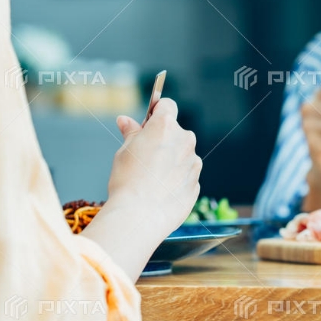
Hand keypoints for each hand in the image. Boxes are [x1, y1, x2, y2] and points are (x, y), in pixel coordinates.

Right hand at [81, 98, 201, 280]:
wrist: (141, 214)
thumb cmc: (128, 180)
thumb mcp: (124, 151)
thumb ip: (131, 133)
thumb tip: (126, 120)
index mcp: (165, 126)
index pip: (167, 105)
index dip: (157, 112)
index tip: (149, 122)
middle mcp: (185, 140)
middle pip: (175, 132)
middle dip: (163, 140)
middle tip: (144, 156)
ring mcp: (194, 162)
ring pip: (182, 155)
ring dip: (171, 161)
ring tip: (151, 178)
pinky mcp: (197, 182)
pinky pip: (186, 175)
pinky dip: (176, 179)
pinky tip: (160, 191)